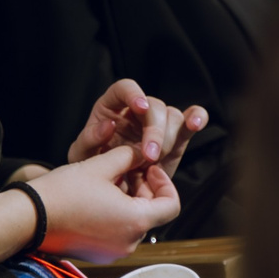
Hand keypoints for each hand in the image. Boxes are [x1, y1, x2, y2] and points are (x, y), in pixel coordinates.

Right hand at [28, 143, 181, 260]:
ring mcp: (114, 252)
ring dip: (129, 202)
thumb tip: (140, 152)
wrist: (30, 218)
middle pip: (152, 214)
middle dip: (144, 190)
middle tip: (126, 170)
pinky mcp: (100, 254)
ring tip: (109, 182)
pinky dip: (116, 216)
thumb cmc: (63, 193)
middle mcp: (129, 242)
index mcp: (135, 221)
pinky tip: (97, 199)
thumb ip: (128, 157)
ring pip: (134, 222)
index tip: (149, 170)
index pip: (171, 205)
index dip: (165, 183)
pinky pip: (119, 233)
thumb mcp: (100, 166)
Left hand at [65, 79, 206, 177]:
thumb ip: (89, 140)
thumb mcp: (81, 156)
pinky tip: (196, 125)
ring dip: (168, 137)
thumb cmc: (92, 166)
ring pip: (172, 115)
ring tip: (156, 161)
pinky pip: (191, 119)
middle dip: (154, 130)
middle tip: (149, 156)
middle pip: (154, 105)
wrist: (111, 189)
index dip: (134, 94)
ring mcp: (159, 122)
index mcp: (112, 106)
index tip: (140, 107)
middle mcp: (138, 109)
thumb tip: (108, 125)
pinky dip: (197, 118)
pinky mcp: (176, 137)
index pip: (125, 88)